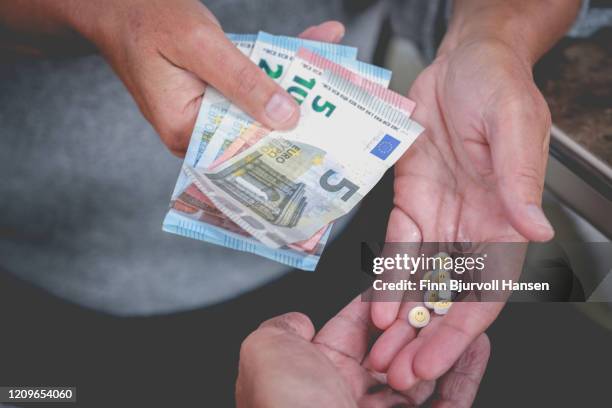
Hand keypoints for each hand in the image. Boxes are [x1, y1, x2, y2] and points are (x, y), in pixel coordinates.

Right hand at [66, 0, 343, 155]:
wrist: (115, 2)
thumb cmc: (144, 18)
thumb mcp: (200, 45)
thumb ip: (243, 81)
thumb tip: (285, 116)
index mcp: (185, 129)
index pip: (245, 148)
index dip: (285, 141)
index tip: (323, 134)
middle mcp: (194, 128)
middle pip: (255, 125)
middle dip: (297, 107)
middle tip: (337, 98)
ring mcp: (202, 110)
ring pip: (255, 103)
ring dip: (290, 80)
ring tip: (325, 63)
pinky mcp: (208, 92)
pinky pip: (246, 86)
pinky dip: (271, 68)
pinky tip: (303, 50)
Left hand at [237, 296, 489, 406]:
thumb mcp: (265, 353)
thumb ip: (280, 328)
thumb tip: (297, 321)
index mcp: (314, 376)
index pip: (352, 329)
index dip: (376, 304)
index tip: (399, 281)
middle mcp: (348, 398)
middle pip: (391, 349)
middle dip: (413, 324)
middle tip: (435, 299)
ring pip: (421, 373)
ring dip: (440, 344)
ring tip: (460, 315)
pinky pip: (449, 402)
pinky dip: (465, 373)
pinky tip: (477, 346)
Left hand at [369, 38, 553, 388]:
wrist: (463, 60)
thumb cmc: (497, 84)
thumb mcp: (514, 125)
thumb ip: (519, 179)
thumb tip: (533, 228)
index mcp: (505, 219)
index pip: (486, 288)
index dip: (461, 328)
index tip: (435, 358)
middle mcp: (472, 226)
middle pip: (448, 295)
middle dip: (423, 336)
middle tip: (397, 370)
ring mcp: (440, 216)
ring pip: (420, 280)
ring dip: (400, 316)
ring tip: (379, 350)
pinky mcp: (411, 200)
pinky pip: (396, 246)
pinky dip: (385, 276)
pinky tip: (372, 302)